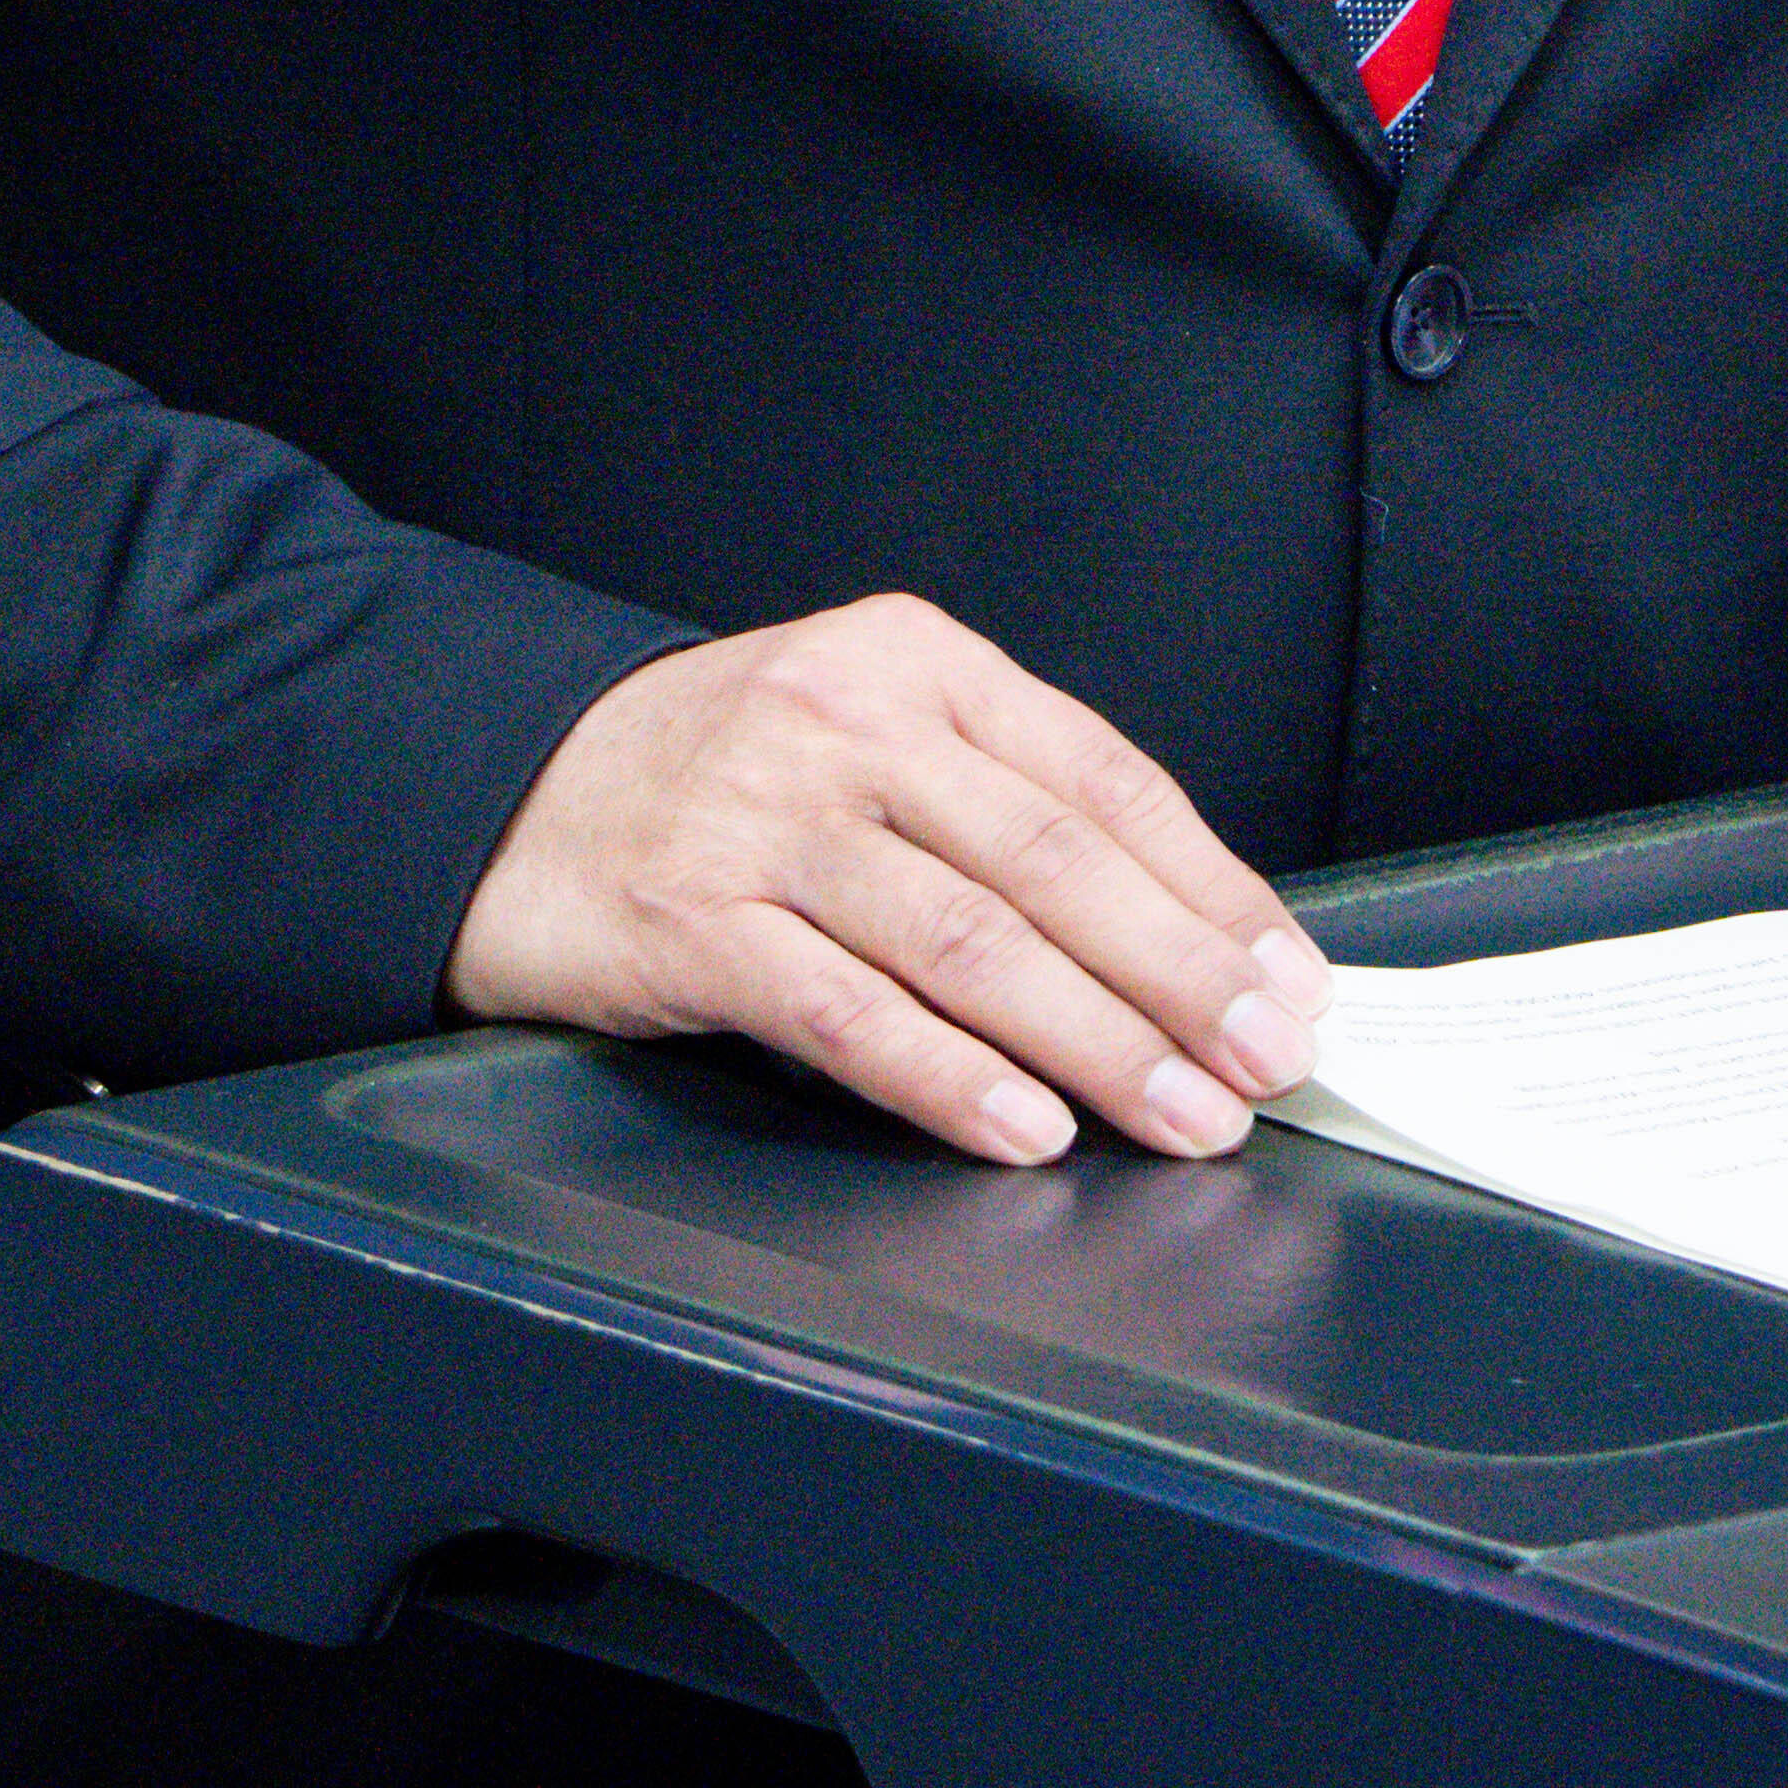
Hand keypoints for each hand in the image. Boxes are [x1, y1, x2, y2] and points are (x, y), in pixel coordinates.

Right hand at [444, 592, 1327, 1166]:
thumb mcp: (862, 734)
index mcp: (914, 661)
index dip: (1212, 890)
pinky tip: (1025, 1127)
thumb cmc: (715, 778)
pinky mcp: (691, 921)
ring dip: (1096, 1043)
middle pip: (1055, 862)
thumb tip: (1180, 937)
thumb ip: (997, 806)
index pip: (1104, 779)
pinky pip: (848, 1013)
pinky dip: (950, 1078)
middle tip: (1262, 1062)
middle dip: (1181, 978)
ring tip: (1179, 1113)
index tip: (1285, 979)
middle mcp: (845, 722)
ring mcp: (764, 819)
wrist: (502, 790)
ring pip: (971, 942)